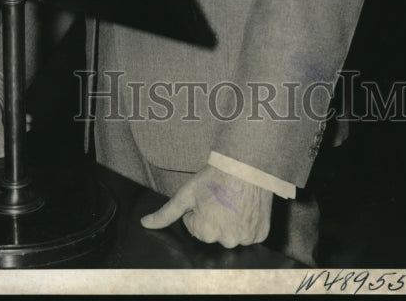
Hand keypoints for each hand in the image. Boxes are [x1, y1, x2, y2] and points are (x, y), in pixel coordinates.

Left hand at [140, 165, 271, 248]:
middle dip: (213, 218)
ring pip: (232, 234)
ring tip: (233, 201)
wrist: (245, 164)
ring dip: (231, 222)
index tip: (207, 197)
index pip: (195, 227)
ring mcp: (246, 239)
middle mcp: (227, 241)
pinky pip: (250, 234)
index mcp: (206, 233)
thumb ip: (165, 213)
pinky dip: (248, 223)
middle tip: (219, 198)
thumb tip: (144, 224)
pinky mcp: (261, 233)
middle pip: (213, 233)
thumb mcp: (186, 193)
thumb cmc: (214, 177)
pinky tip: (246, 207)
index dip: (198, 210)